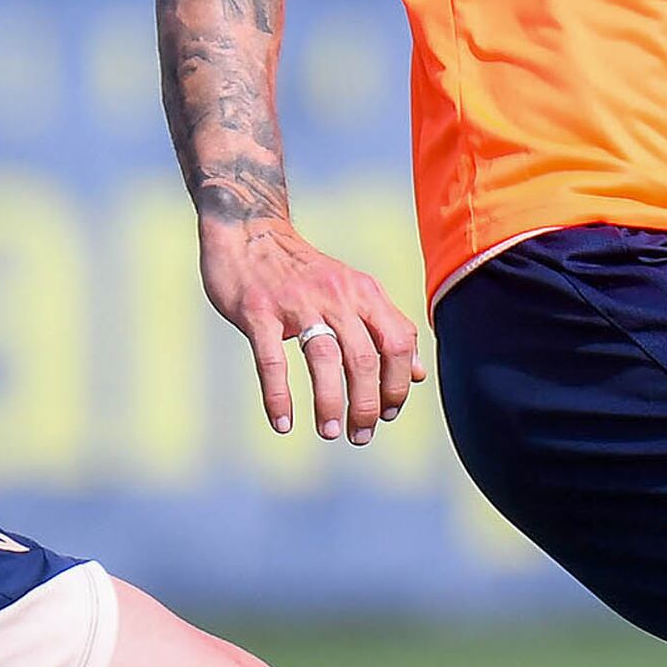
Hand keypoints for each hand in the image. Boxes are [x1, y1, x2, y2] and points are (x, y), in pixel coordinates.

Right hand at [200, 217, 423, 444]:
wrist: (248, 232)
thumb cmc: (303, 272)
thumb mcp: (353, 292)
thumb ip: (386, 328)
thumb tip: (418, 374)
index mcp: (364, 292)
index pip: (397, 344)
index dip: (398, 384)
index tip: (387, 413)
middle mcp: (336, 295)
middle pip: (364, 358)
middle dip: (367, 405)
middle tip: (360, 435)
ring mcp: (296, 302)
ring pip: (325, 359)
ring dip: (331, 403)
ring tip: (330, 432)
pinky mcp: (258, 311)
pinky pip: (272, 361)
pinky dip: (279, 396)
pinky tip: (283, 423)